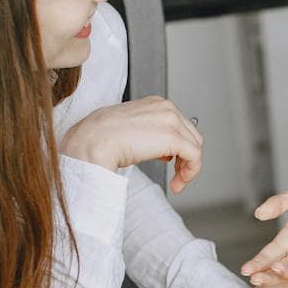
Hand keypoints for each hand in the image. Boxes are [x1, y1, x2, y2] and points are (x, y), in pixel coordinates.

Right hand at [61, 96, 204, 192]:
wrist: (92, 141)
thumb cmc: (101, 138)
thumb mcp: (131, 131)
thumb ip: (150, 135)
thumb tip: (163, 151)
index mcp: (156, 104)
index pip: (180, 126)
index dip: (179, 148)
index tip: (171, 163)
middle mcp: (166, 108)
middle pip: (191, 136)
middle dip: (185, 158)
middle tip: (176, 176)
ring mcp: (171, 120)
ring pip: (195, 147)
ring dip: (187, 168)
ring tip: (176, 182)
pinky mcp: (174, 138)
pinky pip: (194, 157)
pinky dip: (190, 173)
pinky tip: (177, 184)